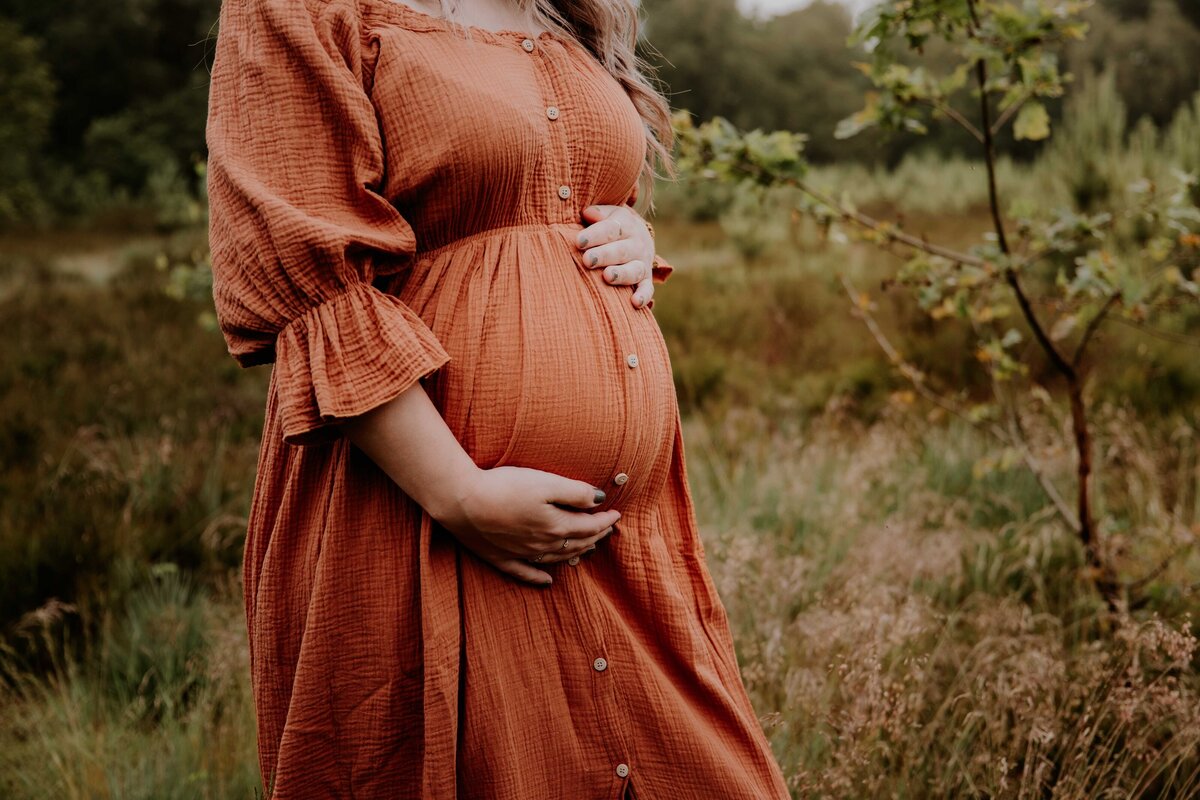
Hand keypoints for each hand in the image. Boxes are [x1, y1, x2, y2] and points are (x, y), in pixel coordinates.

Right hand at [433, 465, 620, 585]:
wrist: (461, 501)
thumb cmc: (504, 487)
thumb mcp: (545, 482)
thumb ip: (575, 492)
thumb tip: (600, 500)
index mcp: (556, 526)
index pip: (589, 526)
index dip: (605, 520)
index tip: (616, 513)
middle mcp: (542, 544)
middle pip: (576, 543)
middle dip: (595, 536)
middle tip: (606, 529)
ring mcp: (521, 554)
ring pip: (556, 558)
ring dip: (574, 553)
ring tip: (586, 548)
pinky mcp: (500, 557)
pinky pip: (525, 572)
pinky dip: (539, 577)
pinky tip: (547, 580)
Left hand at [575, 204, 655, 308]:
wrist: (639, 237)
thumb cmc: (612, 227)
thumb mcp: (609, 214)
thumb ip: (598, 213)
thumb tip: (587, 213)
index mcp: (626, 226)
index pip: (610, 229)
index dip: (595, 235)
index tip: (579, 241)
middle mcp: (636, 245)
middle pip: (621, 250)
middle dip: (604, 255)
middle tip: (588, 260)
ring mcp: (642, 263)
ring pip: (634, 270)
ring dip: (622, 274)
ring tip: (607, 277)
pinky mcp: (646, 280)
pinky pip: (647, 289)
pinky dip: (643, 296)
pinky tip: (634, 303)